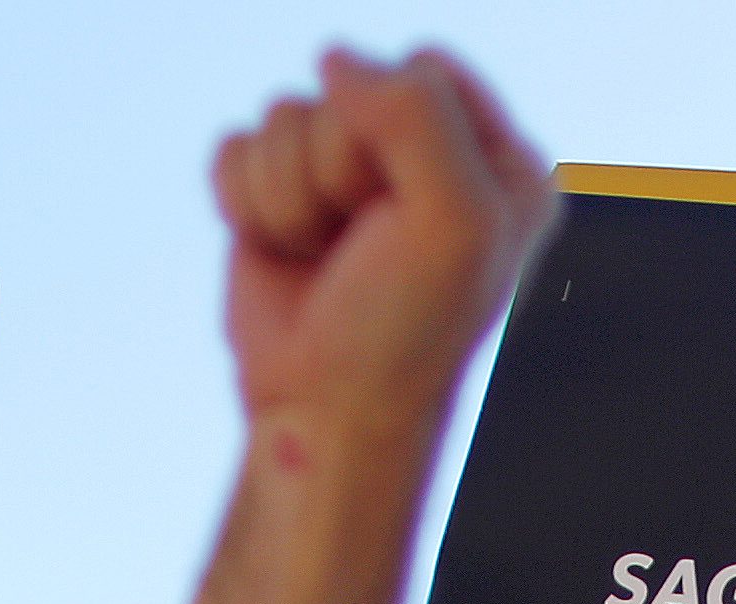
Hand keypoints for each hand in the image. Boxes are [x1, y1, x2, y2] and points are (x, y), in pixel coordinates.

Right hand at [213, 49, 554, 440]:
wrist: (326, 412)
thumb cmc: (402, 330)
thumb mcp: (450, 218)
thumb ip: (413, 110)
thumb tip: (334, 59)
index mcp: (497, 162)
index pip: (425, 68)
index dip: (399, 138)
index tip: (412, 223)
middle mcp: (425, 158)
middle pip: (347, 83)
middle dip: (340, 168)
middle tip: (366, 249)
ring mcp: (346, 175)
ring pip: (283, 112)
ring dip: (293, 197)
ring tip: (328, 260)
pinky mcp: (279, 195)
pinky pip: (237, 147)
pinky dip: (249, 206)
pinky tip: (285, 255)